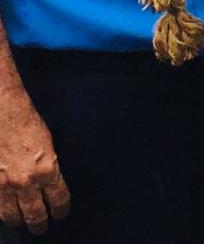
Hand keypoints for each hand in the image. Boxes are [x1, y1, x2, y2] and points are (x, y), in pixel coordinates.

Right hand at [0, 90, 69, 236]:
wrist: (3, 112)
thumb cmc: (27, 122)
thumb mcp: (47, 144)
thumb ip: (48, 166)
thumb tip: (49, 182)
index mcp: (47, 169)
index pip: (59, 199)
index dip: (61, 210)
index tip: (61, 213)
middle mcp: (26, 182)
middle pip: (36, 214)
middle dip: (40, 224)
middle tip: (41, 228)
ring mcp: (5, 185)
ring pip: (13, 216)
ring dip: (19, 221)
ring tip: (22, 223)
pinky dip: (1, 212)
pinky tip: (5, 212)